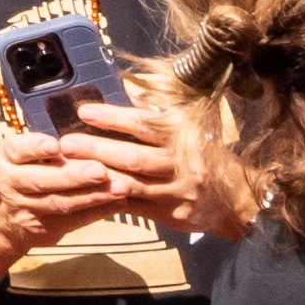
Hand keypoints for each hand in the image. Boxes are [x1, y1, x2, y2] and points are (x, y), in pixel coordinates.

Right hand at [0, 120, 121, 255]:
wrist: (1, 218)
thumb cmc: (20, 173)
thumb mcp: (20, 155)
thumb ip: (44, 147)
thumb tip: (84, 136)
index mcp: (6, 158)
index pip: (17, 150)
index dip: (35, 147)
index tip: (55, 145)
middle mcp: (11, 183)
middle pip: (41, 181)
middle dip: (72, 176)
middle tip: (100, 170)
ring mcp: (27, 209)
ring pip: (61, 203)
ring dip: (93, 196)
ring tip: (120, 187)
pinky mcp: (45, 229)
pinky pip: (74, 221)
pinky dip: (98, 211)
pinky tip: (119, 202)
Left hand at [65, 97, 250, 239]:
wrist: (238, 200)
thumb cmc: (207, 156)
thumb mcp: (190, 130)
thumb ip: (159, 114)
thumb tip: (128, 89)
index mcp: (185, 138)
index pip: (145, 125)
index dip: (113, 118)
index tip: (84, 112)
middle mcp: (182, 165)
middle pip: (133, 157)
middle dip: (97, 149)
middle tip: (66, 142)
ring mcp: (177, 193)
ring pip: (130, 184)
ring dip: (96, 175)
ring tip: (68, 166)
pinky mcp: (171, 214)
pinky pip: (133, 206)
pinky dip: (107, 197)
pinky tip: (85, 190)